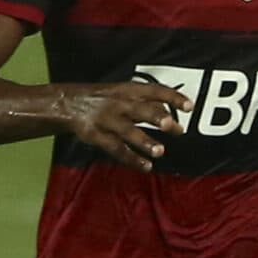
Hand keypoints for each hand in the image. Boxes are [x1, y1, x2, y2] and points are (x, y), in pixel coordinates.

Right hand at [59, 80, 192, 170]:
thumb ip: (148, 104)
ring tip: (160, 151)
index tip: (190, 106)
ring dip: (145, 141)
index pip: (155, 91)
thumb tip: (174, 116)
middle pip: (141, 110)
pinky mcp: (97, 135)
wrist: (67, 102)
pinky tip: (146, 166)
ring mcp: (107, 120)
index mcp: (129, 91)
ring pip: (128, 131)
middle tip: (174, 127)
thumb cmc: (103, 98)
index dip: (173, 97)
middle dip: (157, 117)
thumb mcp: (124, 93)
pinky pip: (116, 148)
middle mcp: (119, 103)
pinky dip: (131, 159)